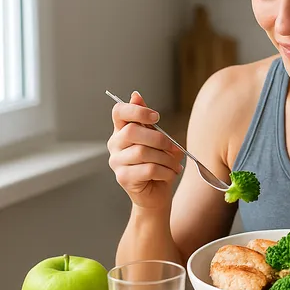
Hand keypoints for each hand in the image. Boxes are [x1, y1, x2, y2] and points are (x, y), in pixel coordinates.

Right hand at [107, 91, 183, 210]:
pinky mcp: (123, 178)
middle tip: (173, 148)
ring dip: (165, 158)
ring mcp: (116, 162)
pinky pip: (148, 169)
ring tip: (174, 165)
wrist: (156, 194)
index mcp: (122, 131)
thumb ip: (147, 120)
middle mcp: (115, 145)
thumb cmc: (158, 164)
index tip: (156, 117)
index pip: (119, 112)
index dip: (136, 110)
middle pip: (132, 131)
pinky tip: (170, 174)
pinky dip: (165, 171)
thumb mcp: (157, 140)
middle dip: (159, 139)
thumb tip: (135, 95)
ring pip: (143, 152)